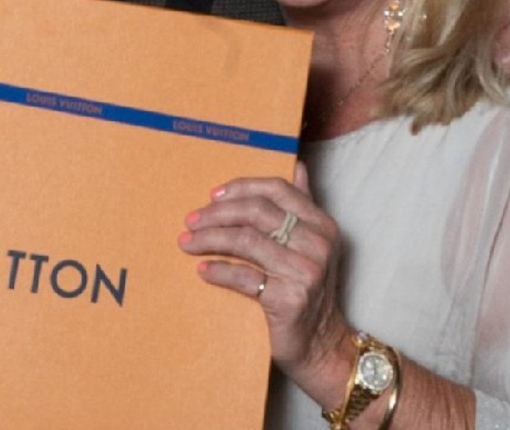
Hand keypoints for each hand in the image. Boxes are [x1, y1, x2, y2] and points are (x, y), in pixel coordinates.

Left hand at [178, 167, 350, 381]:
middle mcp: (317, 245)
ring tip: (187, 242)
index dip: (241, 188)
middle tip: (191, 220)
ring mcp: (305, 272)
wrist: (320, 343)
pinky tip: (202, 269)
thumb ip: (304, 205)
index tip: (212, 195)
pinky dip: (219, 271)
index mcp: (322, 224)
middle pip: (256, 213)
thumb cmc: (309, 289)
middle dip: (217, 213)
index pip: (276, 190)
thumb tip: (298, 166)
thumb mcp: (314, 244)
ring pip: (245, 242)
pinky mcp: (289, 300)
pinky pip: (244, 277)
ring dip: (209, 239)